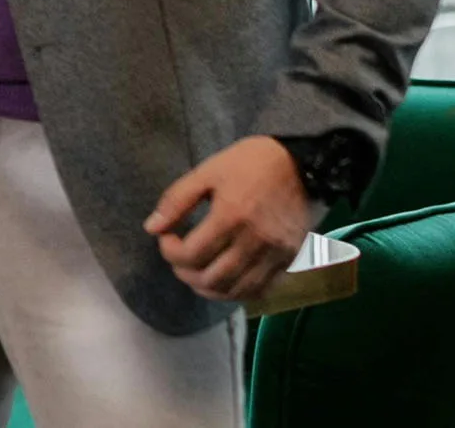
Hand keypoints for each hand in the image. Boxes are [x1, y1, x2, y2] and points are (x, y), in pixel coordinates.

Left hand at [145, 135, 316, 302]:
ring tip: (196, 272)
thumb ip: (177, 200)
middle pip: (211, 279)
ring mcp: (275, 256)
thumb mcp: (208, 171)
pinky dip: (236, 292)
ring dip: (208, 288)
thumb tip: (152, 228)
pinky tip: (224, 280)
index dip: (169, 252)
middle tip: (178, 258)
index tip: (166, 237)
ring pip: (235, 291)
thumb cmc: (250, 163)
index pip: (191, 254)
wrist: (303, 162)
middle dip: (184, 273)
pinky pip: (260, 291)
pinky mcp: (290, 261)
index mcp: (231, 216)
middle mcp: (255, 242)